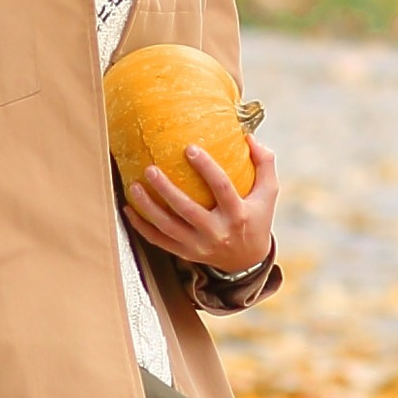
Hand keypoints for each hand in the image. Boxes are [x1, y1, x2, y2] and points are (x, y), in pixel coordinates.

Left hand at [126, 132, 277, 278]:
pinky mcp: (186, 253)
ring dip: (148, 207)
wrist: (248, 261)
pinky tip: (129, 209)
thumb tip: (249, 136)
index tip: (189, 148)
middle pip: (187, 210)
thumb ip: (264, 164)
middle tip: (150, 168)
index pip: (222, 188)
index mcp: (238, 214)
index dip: (206, 168)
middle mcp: (218, 232)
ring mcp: (199, 245)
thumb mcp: (268, 193)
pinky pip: (158, 240)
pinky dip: (141, 226)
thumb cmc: (257, 218)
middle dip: (166, 189)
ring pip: (168, 227)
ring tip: (134, 187)